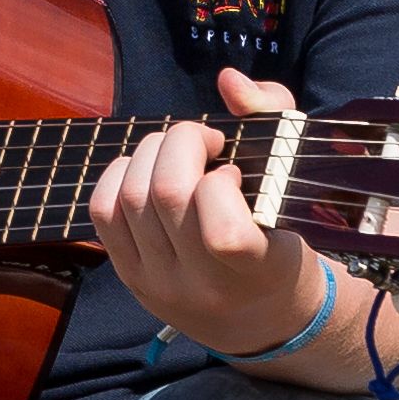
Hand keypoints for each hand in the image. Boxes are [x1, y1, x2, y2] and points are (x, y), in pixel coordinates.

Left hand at [85, 68, 328, 364]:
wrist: (257, 318)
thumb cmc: (281, 238)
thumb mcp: (295, 183)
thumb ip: (275, 118)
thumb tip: (229, 81)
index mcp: (258, 269)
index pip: (225, 235)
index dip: (221, 185)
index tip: (234, 174)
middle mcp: (203, 285)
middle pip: (166, 195)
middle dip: (181, 144)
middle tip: (203, 144)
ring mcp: (159, 282)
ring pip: (131, 197)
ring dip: (151, 153)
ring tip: (177, 154)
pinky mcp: (128, 275)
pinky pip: (103, 211)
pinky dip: (119, 174)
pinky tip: (147, 170)